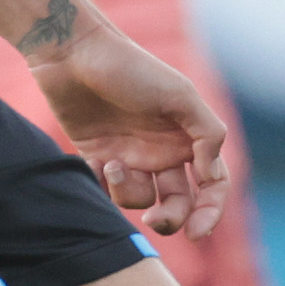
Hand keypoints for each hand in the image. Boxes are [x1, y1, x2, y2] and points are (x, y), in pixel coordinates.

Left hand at [26, 16, 229, 239]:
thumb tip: (212, 175)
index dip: (211, 212)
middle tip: (155, 222)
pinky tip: (95, 160)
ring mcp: (131, 156)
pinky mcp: (98, 158)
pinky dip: (102, 182)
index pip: (212, 185)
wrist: (72, 53)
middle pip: (178, 203)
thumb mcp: (179, 95)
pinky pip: (106, 189)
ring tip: (113, 164)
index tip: (198, 232)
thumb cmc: (130, 69)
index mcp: (188, 138)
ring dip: (128, 191)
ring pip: (140, 199)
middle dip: (171, 219)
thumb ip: (207, 134)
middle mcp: (163, 152)